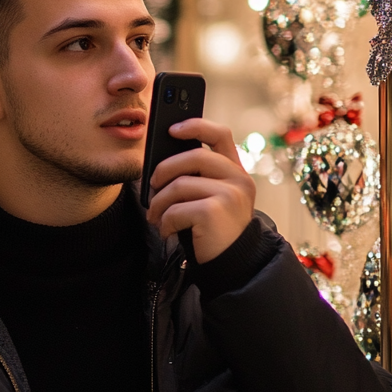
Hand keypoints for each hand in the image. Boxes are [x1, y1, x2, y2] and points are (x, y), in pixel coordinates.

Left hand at [146, 118, 256, 263]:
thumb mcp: (210, 198)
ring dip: (159, 204)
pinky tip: (168, 231)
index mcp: (236, 172)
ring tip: (157, 217)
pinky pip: (176, 208)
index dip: (195, 126)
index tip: (172, 129)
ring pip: (179, 185)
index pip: (220, 134)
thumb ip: (196, 178)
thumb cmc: (214, 231)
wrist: (232, 264)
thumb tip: (158, 164)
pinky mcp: (215, 212)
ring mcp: (230, 195)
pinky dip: (165, 222)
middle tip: (152, 188)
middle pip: (193, 156)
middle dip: (164, 171)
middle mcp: (238, 180)